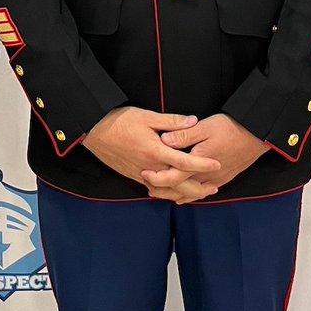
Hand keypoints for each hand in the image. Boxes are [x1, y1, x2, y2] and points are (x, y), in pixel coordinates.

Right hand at [83, 107, 220, 202]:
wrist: (94, 131)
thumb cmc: (119, 121)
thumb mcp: (147, 116)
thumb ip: (171, 121)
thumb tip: (193, 121)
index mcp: (155, 151)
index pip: (184, 162)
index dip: (202, 164)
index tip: (216, 164)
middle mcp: (150, 167)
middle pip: (178, 185)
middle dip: (198, 189)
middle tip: (213, 186)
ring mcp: (141, 174)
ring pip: (167, 192)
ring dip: (184, 193)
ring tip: (199, 191)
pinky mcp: (135, 176)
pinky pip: (155, 190)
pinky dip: (168, 193)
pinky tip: (175, 191)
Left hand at [149, 114, 267, 194]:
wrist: (256, 136)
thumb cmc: (231, 128)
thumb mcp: (205, 126)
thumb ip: (184, 134)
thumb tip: (164, 140)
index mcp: (199, 163)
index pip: (173, 177)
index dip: (157, 177)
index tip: (144, 173)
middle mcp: (206, 177)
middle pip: (179, 191)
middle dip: (162, 190)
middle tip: (147, 184)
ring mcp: (215, 181)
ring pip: (190, 195)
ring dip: (174, 194)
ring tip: (159, 190)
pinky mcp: (222, 180)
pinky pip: (202, 194)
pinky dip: (189, 195)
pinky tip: (182, 194)